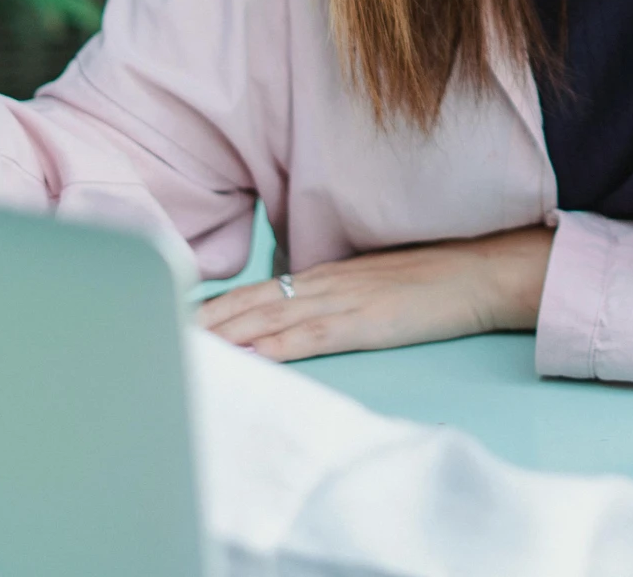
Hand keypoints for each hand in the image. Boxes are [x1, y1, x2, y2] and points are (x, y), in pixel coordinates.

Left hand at [197, 226, 552, 361]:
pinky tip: (246, 359)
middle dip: (200, 323)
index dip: (212, 308)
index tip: (174, 322)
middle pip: (247, 304)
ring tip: (181, 351)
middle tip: (151, 335)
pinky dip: (270, 350)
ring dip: (221, 337)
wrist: (481, 272)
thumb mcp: (374, 282)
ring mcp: (340, 301)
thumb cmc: (433, 280)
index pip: (255, 292)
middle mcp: (322, 282)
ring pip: (265, 320)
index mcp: (323, 273)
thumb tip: (301, 313)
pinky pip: (305, 338)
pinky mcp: (360, 323)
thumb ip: (335, 294)